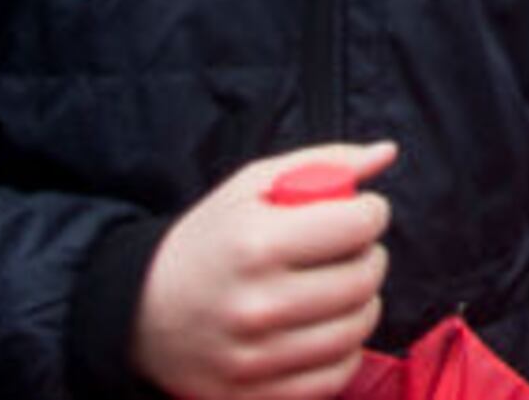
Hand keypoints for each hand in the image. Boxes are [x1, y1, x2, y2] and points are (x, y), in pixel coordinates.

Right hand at [133, 141, 397, 399]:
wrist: (142, 312)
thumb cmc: (208, 241)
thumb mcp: (251, 187)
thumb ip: (324, 165)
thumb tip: (386, 153)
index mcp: (256, 243)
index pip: (358, 226)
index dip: (370, 212)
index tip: (358, 213)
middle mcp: (258, 305)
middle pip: (364, 278)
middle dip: (368, 256)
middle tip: (347, 251)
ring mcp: (257, 358)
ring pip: (358, 327)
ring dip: (361, 302)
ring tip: (336, 287)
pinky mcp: (257, 396)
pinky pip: (337, 374)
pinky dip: (344, 349)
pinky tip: (323, 327)